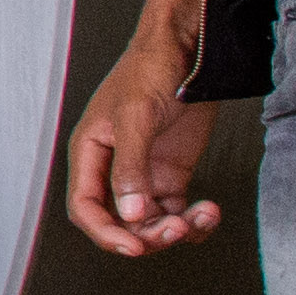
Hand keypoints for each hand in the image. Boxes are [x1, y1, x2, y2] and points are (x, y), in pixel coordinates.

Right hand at [64, 41, 226, 255]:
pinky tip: (209, 211)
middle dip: (148, 234)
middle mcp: (115, 167)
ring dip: (176, 229)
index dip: (105, 232)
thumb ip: (130, 167)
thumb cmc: (150, 69)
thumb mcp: (135, 117)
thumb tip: (130, 213)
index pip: (87, 206)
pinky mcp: (171, 173)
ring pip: (151, 222)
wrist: (187, 49)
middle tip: (175, 229)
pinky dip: (194, 220)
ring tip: (200, 218)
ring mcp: (145, 172)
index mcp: (91, 152)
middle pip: (121, 221)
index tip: (132, 246)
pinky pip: (177, 211)